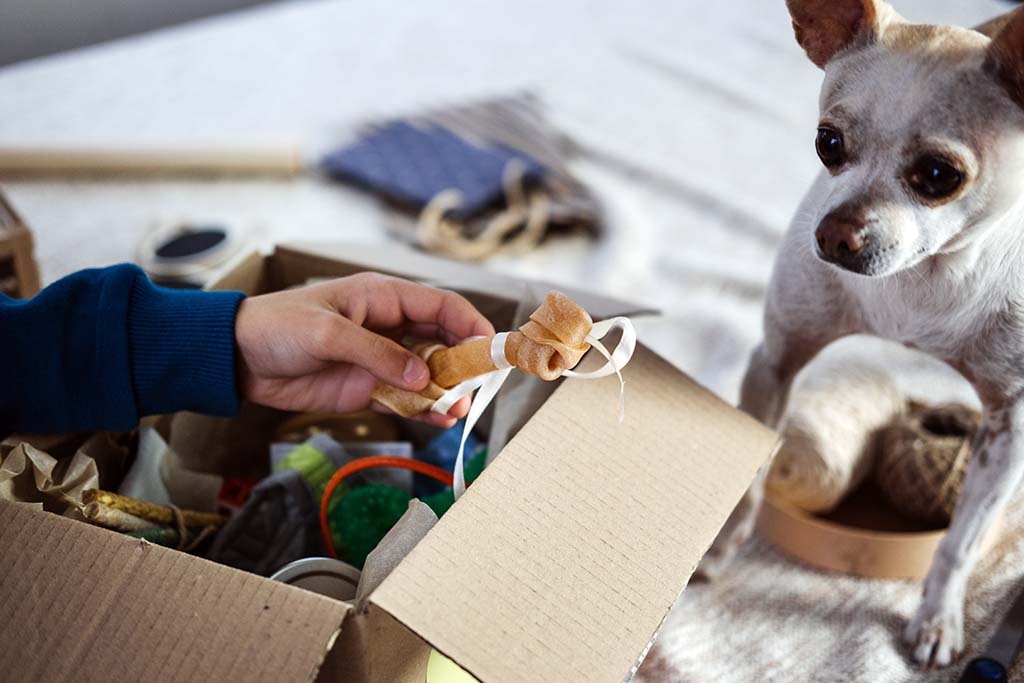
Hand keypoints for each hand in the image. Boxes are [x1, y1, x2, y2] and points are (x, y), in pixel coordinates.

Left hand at [234, 272, 494, 427]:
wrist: (237, 359)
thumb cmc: (278, 327)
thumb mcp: (326, 333)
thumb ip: (375, 353)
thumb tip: (422, 374)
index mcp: (382, 298)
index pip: (440, 305)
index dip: (469, 323)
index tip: (489, 346)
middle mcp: (389, 327)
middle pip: (442, 341)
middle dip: (463, 362)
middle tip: (477, 385)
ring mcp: (380, 360)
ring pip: (428, 374)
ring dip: (447, 390)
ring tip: (459, 409)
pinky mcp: (367, 389)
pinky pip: (405, 399)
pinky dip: (424, 409)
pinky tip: (440, 419)